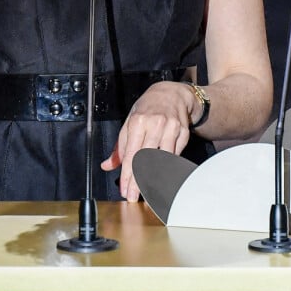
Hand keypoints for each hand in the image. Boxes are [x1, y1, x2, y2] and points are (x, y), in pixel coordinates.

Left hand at [100, 82, 194, 201]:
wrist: (171, 94)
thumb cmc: (148, 108)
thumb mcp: (129, 122)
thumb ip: (119, 147)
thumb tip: (107, 165)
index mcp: (138, 122)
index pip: (132, 154)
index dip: (128, 175)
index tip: (125, 190)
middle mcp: (156, 125)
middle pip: (147, 160)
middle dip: (139, 182)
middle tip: (133, 196)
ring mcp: (171, 129)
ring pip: (163, 160)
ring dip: (155, 178)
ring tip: (147, 191)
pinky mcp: (183, 133)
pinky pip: (175, 156)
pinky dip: (167, 169)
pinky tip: (162, 178)